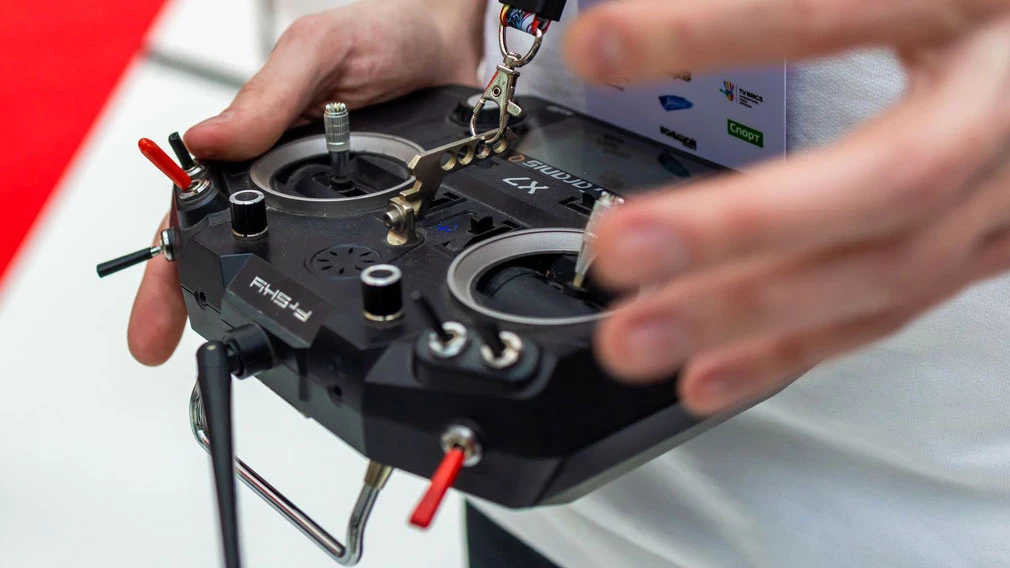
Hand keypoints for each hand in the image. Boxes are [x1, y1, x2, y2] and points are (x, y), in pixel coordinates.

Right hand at [128, 0, 483, 365]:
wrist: (450, 43)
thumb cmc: (380, 33)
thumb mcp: (317, 52)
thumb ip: (268, 97)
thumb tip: (206, 142)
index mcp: (254, 137)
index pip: (194, 201)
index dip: (169, 259)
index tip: (153, 310)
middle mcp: (282, 173)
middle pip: (226, 243)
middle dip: (191, 298)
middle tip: (161, 346)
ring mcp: (325, 197)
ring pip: (279, 256)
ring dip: (251, 299)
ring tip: (231, 341)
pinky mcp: (369, 208)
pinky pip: (340, 251)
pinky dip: (322, 284)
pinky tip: (316, 313)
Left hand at [563, 1, 1009, 414]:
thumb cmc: (982, 2)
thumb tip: (640, 16)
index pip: (840, 9)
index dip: (716, 29)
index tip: (599, 48)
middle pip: (892, 177)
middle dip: (740, 225)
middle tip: (619, 247)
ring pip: (891, 271)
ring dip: (750, 315)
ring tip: (638, 337)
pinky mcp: (996, 242)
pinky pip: (892, 309)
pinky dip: (793, 346)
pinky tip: (708, 373)